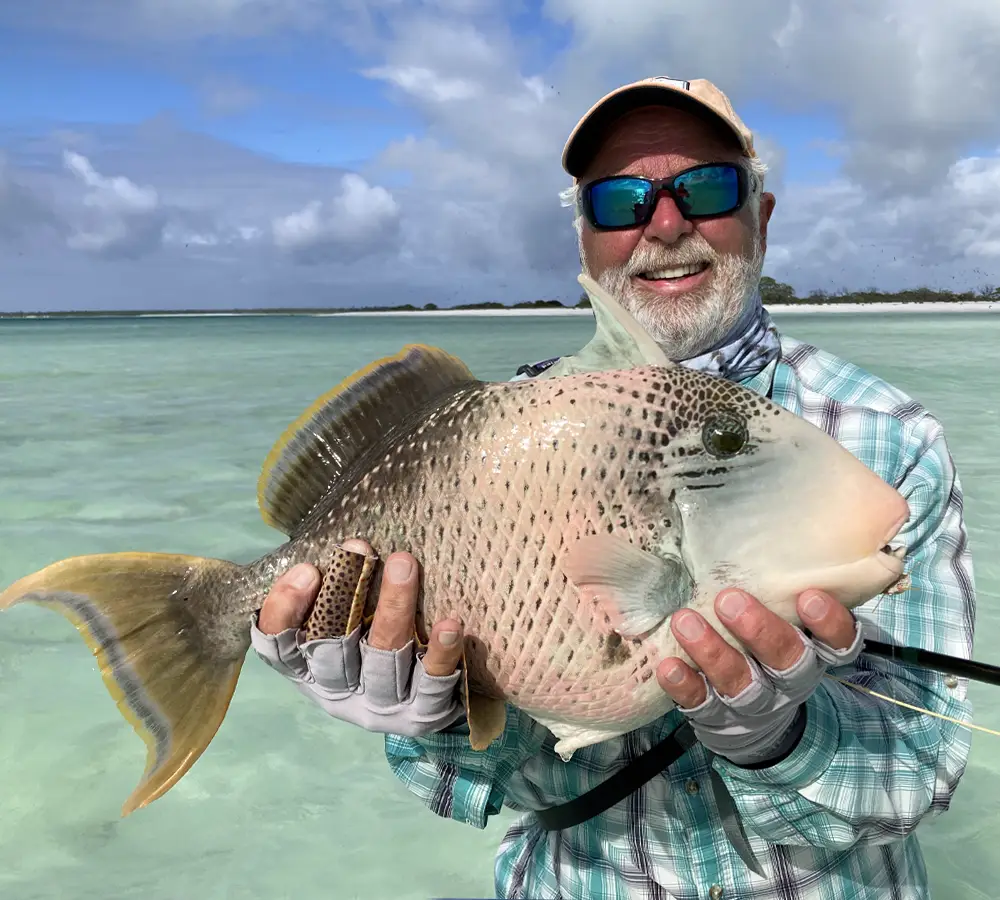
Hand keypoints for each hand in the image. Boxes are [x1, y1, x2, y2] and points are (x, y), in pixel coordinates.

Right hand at [250, 538, 466, 737]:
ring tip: (404, 564)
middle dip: (344, 594)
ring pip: (384, 658)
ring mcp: (382, 705)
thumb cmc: (374, 642)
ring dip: (393, 609)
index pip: (279, 647)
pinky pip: (433, 684)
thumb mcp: (341, 620)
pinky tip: (451, 624)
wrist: (426, 704)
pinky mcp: (423, 712)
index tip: (307, 569)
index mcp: (309, 670)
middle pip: (333, 648)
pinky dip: (441, 654)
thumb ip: (330, 589)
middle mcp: (340, 691)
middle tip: (361, 546)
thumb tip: (340, 539)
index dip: (285, 611)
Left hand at [656, 588, 863, 765]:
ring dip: (713, 652)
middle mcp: (791, 681)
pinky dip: (684, 685)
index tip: (810, 596)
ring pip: (742, 683)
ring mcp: (756, 704)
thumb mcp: (783, 619)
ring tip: (685, 621)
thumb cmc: (765, 647)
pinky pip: (702, 704)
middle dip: (760, 631)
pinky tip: (667, 666)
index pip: (839, 643)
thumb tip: (767, 531)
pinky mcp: (719, 718)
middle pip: (789, 661)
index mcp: (814, 652)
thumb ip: (780, 587)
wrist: (753, 724)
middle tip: (728, 600)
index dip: (830, 624)